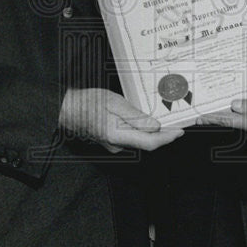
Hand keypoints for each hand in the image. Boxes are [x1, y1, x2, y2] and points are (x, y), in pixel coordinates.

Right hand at [59, 88, 183, 152]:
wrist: (67, 109)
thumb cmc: (86, 103)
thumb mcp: (113, 102)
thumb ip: (134, 116)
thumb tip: (154, 125)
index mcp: (117, 135)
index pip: (149, 142)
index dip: (167, 138)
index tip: (179, 132)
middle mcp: (116, 144)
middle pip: (146, 142)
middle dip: (163, 134)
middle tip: (177, 123)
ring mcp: (113, 144)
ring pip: (139, 139)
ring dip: (153, 131)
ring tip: (165, 120)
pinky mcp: (112, 140)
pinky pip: (131, 137)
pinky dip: (142, 130)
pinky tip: (147, 120)